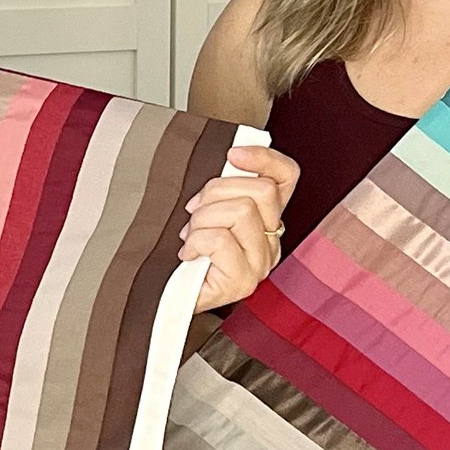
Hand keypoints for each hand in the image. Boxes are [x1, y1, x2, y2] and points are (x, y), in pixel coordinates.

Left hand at [179, 142, 297, 313]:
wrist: (164, 295)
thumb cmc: (183, 252)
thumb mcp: (204, 208)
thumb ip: (222, 187)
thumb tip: (229, 161)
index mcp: (265, 219)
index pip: (285, 177)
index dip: (264, 158)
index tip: (234, 154)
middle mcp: (270, 241)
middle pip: (261, 191)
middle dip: (217, 193)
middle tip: (195, 213)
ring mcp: (260, 264)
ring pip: (241, 211)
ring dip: (203, 220)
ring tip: (191, 238)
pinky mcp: (243, 282)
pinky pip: (220, 239)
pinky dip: (196, 241)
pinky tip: (188, 254)